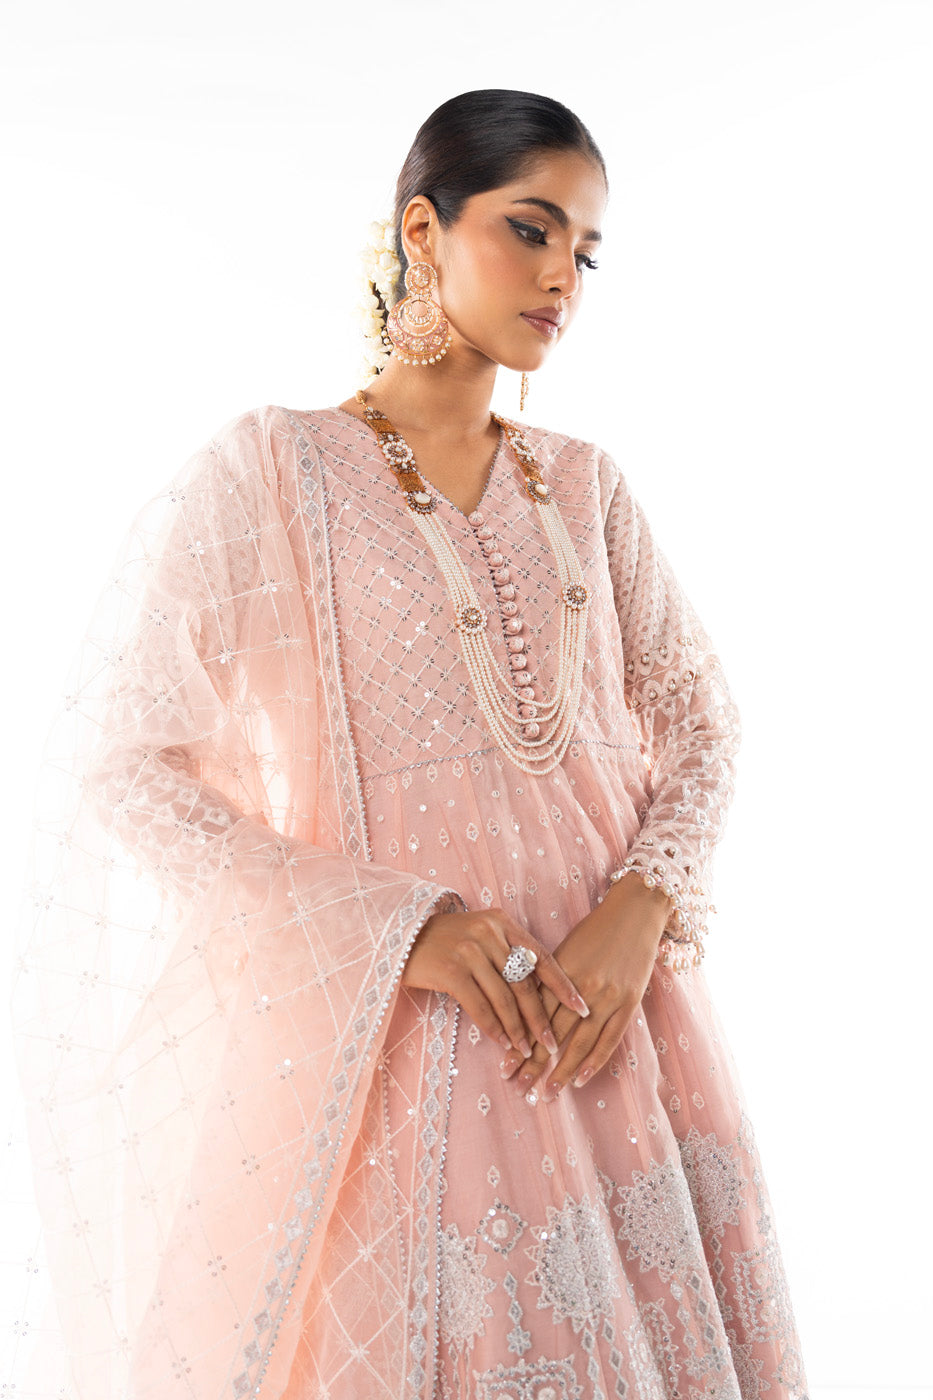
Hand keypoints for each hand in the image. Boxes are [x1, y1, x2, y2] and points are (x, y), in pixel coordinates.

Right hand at [402, 906, 589, 1059]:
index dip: (563, 986)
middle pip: (525, 983)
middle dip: (541, 1018)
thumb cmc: (446, 941)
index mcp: (502, 922)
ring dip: (518, 1029)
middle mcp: (489, 932)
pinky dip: (494, 1028)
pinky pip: (480, 1007)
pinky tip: (502, 1043)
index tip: (582, 1008)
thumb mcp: (481, 935)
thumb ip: (508, 954)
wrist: (400, 936)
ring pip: (504, 998)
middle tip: (553, 1043)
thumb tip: (540, 993)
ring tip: (527, 1051)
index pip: (542, 957)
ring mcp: (469, 950)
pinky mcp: (451, 971)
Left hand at [499, 876, 671, 1102]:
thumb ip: (548, 980)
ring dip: (561, 1070)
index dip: (519, 1040)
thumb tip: (526, 1012)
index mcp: (559, 970)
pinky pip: (609, 1039)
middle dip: (533, 1062)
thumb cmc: (596, 929)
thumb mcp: (566, 950)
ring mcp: (607, 996)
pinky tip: (578, 1079)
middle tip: (517, 1086)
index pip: (534, 1013)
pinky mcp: (629, 1002)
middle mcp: (581, 985)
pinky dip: (593, 1061)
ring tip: (546, 1092)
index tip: (504, 1065)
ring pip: (579, 1041)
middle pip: (552, 1031)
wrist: (636, 911)